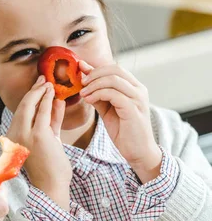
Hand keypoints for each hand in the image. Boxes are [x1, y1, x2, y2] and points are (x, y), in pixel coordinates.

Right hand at [6, 75, 71, 209]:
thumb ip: (52, 122)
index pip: (21, 114)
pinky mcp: (37, 135)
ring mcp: (24, 135)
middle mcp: (14, 136)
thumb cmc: (51, 169)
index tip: (38, 87)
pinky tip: (52, 91)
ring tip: (48, 82)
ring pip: (30, 106)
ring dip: (40, 91)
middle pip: (22, 107)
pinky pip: (41, 111)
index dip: (30, 98)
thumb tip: (56, 102)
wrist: (52, 187)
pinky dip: (46, 98)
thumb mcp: (50, 141)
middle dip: (33, 91)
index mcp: (14, 139)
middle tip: (43, 79)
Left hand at [79, 61, 161, 182]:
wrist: (138, 152)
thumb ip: (98, 94)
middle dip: (94, 74)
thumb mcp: (108, 110)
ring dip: (94, 84)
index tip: (80, 71)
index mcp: (134, 87)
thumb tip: (84, 80)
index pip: (115, 68)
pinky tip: (89, 100)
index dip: (96, 68)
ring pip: (113, 80)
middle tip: (81, 83)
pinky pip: (114, 94)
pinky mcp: (133, 109)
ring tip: (83, 94)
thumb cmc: (124, 132)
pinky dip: (98, 94)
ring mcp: (138, 99)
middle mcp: (139, 90)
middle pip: (115, 69)